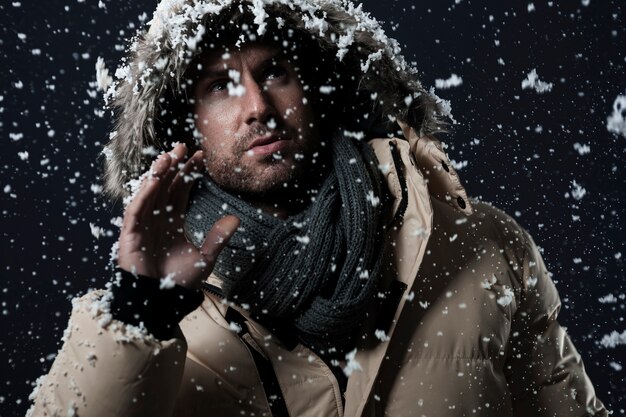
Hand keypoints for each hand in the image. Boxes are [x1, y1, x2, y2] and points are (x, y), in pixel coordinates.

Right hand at [117, 143, 239, 288]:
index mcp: (173, 221)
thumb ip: (217, 238)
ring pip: (150, 192)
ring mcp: (142, 225)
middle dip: (174, 166)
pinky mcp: (130, 234)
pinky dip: (144, 194)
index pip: (181, 190)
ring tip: (170, 155)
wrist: (159, 301)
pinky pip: (136, 209)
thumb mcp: (205, 257)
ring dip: (159, 173)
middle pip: (166, 186)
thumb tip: (235, 218)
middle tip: (185, 146)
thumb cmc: (178, 282)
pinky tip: (155, 180)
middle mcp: (157, 219)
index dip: (189, 173)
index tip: (201, 157)